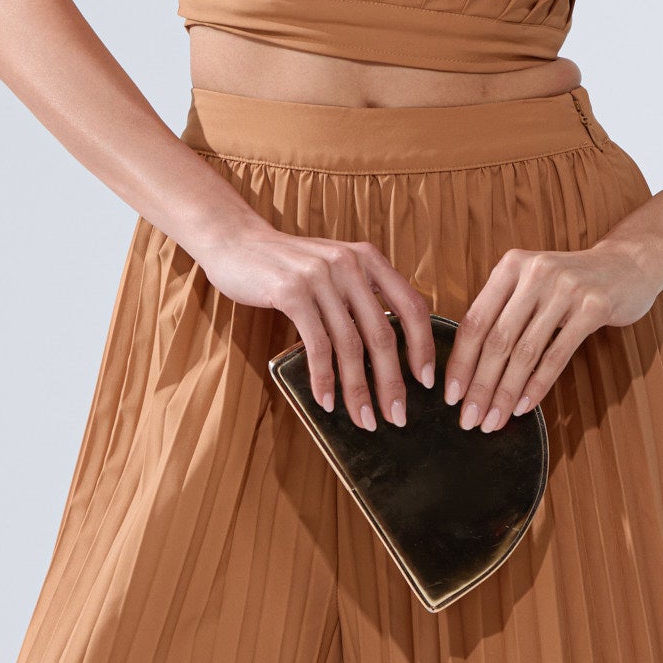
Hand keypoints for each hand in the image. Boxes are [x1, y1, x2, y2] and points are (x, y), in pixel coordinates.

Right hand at [194, 217, 436, 431]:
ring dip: (358, 389)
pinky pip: (317, 345)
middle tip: (397, 416)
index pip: (412, 306)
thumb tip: (389, 350)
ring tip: (364, 418)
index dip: (422, 347)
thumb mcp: (334, 270)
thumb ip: (361, 296)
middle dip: (391, 382)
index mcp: (368, 259)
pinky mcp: (291, 291)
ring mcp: (320, 277)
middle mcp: (349, 264)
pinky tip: (326, 401)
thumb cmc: (288, 266)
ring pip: (350, 345)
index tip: (426, 382)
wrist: (236, 243)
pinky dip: (324, 378)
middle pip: (382, 334)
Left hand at [442, 233, 662, 430]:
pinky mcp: (593, 307)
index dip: (460, 362)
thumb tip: (468, 369)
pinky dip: (538, 385)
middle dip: (480, 385)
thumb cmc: (572, 283)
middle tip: (469, 418)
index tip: (450, 395)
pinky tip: (525, 407)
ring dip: (506, 393)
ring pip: (525, 352)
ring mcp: (566, 288)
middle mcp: (535, 273)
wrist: (628, 265)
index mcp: (511, 267)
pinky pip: (557, 355)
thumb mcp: (531, 285)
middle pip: (497, 340)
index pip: (475, 321)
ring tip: (493, 420)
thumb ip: (502, 313)